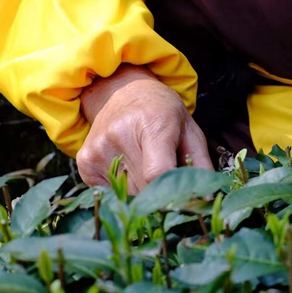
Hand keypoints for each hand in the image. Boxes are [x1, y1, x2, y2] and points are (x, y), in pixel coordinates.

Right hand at [76, 64, 212, 193]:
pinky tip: (129, 169)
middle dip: (159, 194)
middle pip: (143, 189)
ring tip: (147, 170)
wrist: (123, 92)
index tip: (181, 201)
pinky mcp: (84, 161)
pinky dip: (122, 189)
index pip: (156, 173)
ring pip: (126, 194)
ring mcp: (98, 149)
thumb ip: (200, 164)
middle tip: (167, 182)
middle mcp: (120, 135)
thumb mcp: (190, 131)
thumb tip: (206, 200)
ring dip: (141, 192)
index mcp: (152, 124)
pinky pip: (109, 192)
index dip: (170, 193)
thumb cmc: (163, 113)